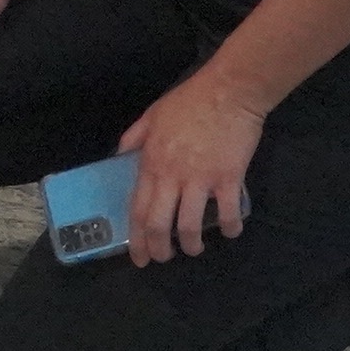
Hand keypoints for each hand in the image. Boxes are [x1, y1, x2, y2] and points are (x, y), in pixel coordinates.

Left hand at [117, 72, 264, 263]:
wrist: (228, 91)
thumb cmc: (189, 101)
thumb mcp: (151, 115)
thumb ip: (134, 138)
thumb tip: (118, 158)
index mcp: (151, 162)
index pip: (138, 208)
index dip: (137, 237)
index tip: (138, 256)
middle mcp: (172, 175)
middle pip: (159, 223)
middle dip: (159, 249)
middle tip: (164, 259)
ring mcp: (201, 179)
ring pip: (189, 225)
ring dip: (191, 244)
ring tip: (194, 249)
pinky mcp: (229, 178)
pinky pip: (228, 212)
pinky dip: (229, 227)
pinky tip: (230, 231)